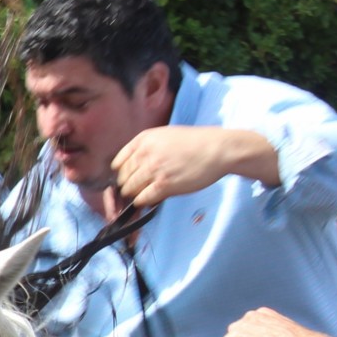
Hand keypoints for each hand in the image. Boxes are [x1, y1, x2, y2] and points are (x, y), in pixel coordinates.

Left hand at [113, 126, 275, 206]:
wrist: (218, 149)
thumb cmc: (196, 142)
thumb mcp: (165, 135)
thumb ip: (147, 148)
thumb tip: (134, 165)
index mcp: (143, 140)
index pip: (118, 163)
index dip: (122, 173)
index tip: (129, 177)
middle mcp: (144, 154)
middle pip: (123, 178)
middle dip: (129, 185)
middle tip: (139, 188)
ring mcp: (153, 170)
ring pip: (130, 189)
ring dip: (136, 194)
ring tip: (147, 193)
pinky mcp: (164, 185)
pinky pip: (142, 198)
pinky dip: (144, 201)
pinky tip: (152, 198)